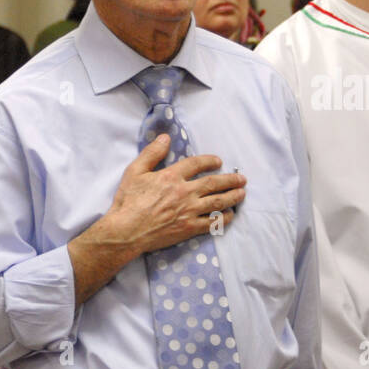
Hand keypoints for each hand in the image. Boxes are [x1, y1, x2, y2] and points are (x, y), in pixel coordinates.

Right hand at [67, 136, 245, 303]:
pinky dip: (223, 218)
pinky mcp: (189, 228)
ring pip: (217, 202)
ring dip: (232, 197)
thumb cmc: (128, 201)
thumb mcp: (134, 172)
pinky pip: (212, 222)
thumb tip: (165, 137)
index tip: (218, 161)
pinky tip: (230, 215)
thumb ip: (151, 153)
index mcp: (171, 177)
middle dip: (230, 180)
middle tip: (241, 178)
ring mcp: (189, 211)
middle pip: (214, 183)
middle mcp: (184, 192)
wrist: (126, 230)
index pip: (196, 164)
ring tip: (242, 194)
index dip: (209, 161)